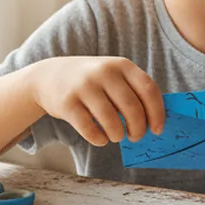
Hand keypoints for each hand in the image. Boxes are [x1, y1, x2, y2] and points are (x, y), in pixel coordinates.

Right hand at [26, 57, 164, 145]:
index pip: (149, 90)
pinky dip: (99, 139)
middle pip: (132, 108)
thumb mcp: (112, 75)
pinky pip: (89, 129)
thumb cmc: (90, 81)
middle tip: (136, 137)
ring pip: (111, 121)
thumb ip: (133, 90)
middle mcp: (104, 72)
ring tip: (117, 136)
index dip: (157, 113)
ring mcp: (84, 86)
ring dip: (118, 135)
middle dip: (138, 128)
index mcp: (122, 65)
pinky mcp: (66, 103)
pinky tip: (101, 138)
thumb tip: (156, 121)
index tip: (157, 129)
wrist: (47, 76)